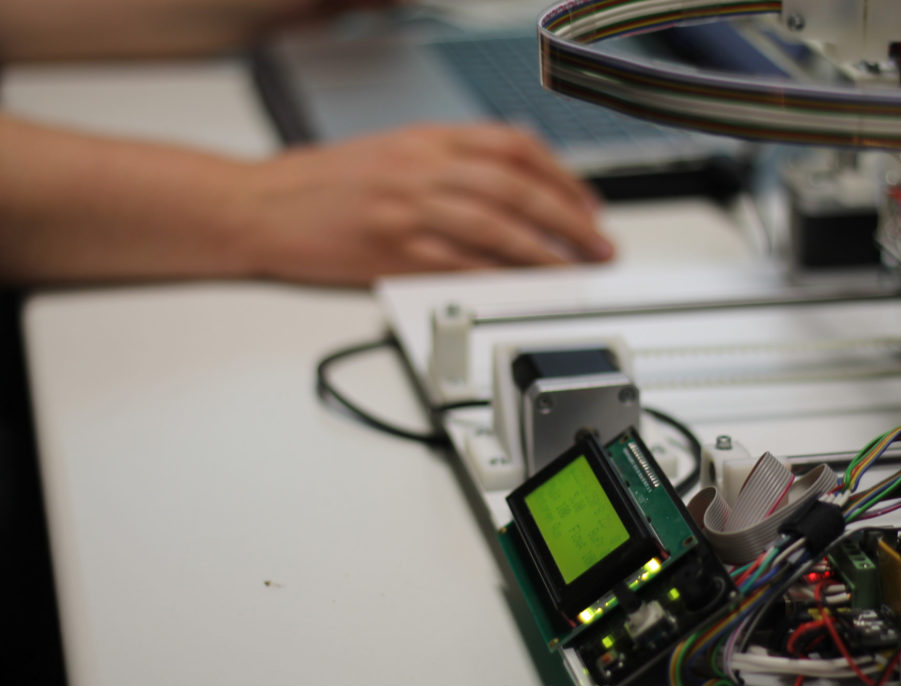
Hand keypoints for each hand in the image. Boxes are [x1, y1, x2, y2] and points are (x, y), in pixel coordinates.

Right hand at [235, 123, 613, 285]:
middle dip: (570, 219)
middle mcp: (423, 169)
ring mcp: (408, 211)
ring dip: (547, 252)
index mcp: (426, 139)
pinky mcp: (392, 252)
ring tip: (575, 270)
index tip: (586, 202)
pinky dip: (499, 277)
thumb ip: (448, 162)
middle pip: (519, 190)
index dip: (563, 176)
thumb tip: (508, 183)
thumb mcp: (391, 152)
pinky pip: (461, 265)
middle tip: (598, 243)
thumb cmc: (319, 183)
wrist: (259, 205)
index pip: (515, 148)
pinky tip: (522, 287)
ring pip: (498, 228)